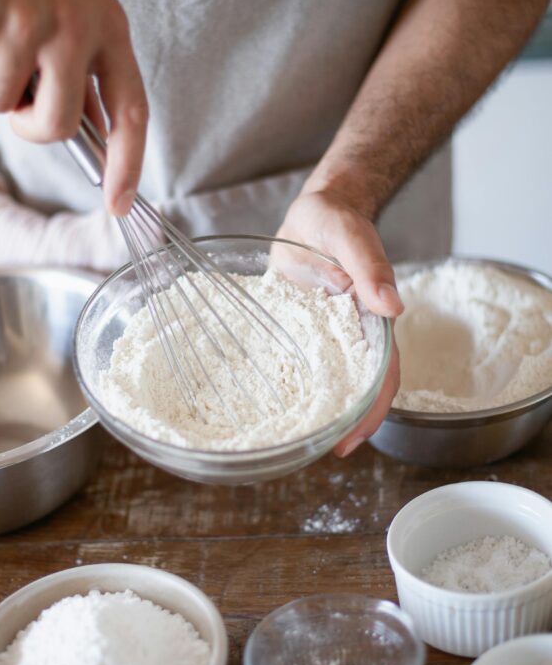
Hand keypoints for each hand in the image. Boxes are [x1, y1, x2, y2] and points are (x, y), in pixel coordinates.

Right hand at [0, 0, 146, 215]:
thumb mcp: (80, 9)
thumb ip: (88, 69)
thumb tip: (92, 134)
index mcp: (110, 29)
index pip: (131, 112)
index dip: (128, 165)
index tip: (120, 203)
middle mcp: (76, 28)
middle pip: (60, 126)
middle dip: (32, 126)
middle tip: (18, 99)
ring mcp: (30, 22)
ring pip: (4, 103)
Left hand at [276, 189, 401, 456]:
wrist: (313, 213)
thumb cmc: (336, 220)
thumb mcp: (349, 236)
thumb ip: (369, 266)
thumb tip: (392, 305)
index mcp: (371, 320)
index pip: (381, 375)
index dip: (370, 410)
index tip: (351, 438)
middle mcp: (350, 335)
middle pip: (358, 388)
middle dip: (346, 423)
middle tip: (324, 451)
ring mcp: (324, 335)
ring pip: (328, 380)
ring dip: (319, 409)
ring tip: (297, 438)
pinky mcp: (298, 329)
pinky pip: (297, 362)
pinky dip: (290, 385)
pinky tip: (271, 402)